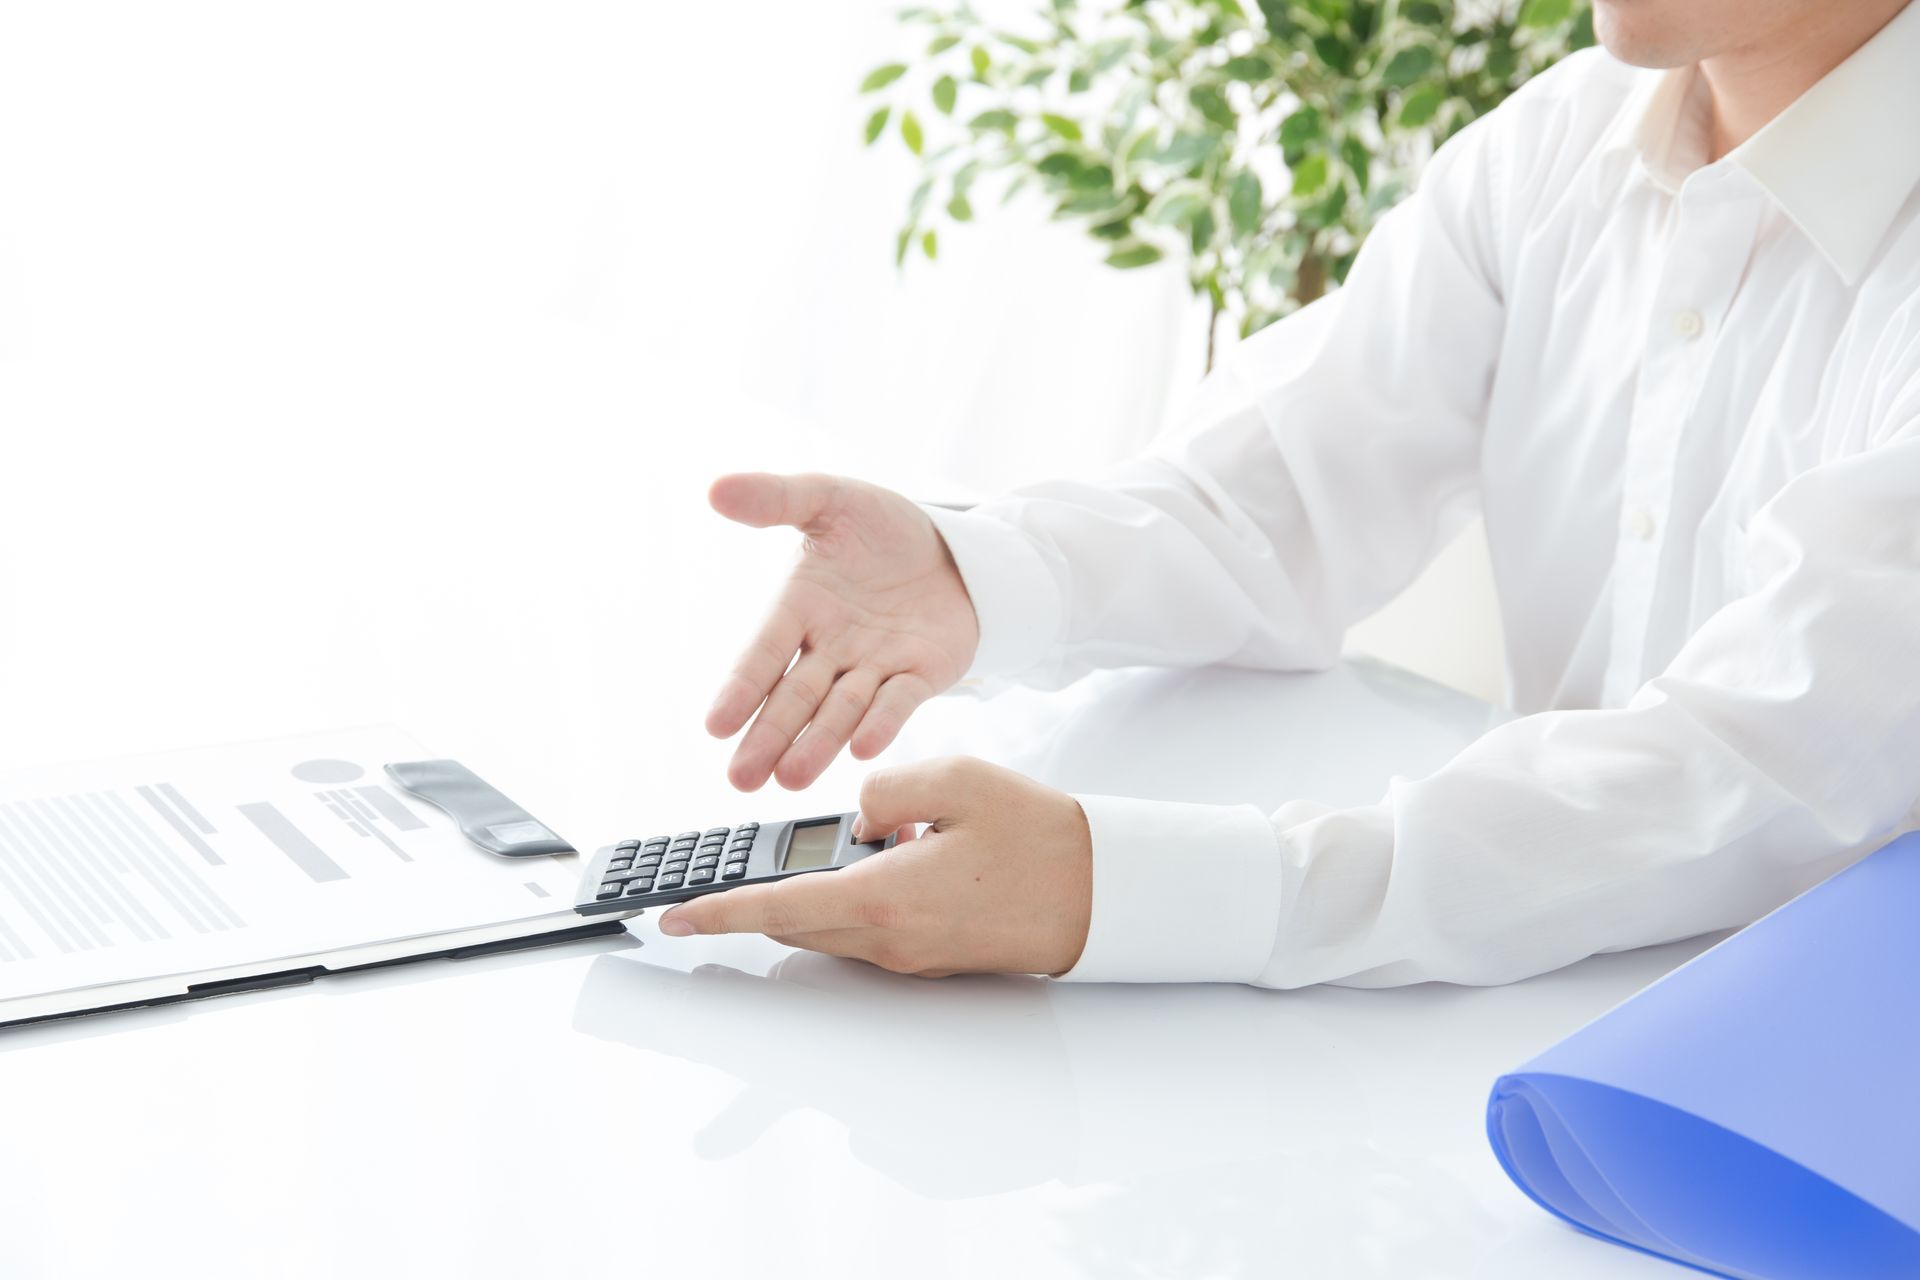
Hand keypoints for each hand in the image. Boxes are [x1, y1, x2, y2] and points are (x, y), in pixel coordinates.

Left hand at [658, 758, 1092, 977]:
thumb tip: (858, 816)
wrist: (1104, 895)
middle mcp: (889, 940)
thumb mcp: (957, 781)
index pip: (777, 908)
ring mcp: (911, 957)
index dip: (719, 913)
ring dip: (812, 894)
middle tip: (728, 874)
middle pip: (795, 922)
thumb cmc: (1040, 840)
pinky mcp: (931, 959)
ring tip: (827, 849)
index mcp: (883, 898)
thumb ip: (885, 788)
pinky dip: (851, 901)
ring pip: (830, 928)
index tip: (675, 917)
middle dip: (758, 898)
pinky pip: (867, 932)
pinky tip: (884, 859)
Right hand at [705, 472, 979, 791]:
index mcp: (799, 608)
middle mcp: (831, 647)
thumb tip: (715, 489)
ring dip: (817, 744)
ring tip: (791, 779)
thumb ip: (775, 498)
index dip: (741, 689)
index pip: (762, 655)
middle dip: (768, 738)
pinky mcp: (921, 673)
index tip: (715, 726)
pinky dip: (882, 724)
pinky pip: (899, 701)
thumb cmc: (881, 526)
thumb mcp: (828, 498)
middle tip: (741, 778)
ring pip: (841, 711)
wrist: (953, 543)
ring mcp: (875, 665)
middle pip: (794, 699)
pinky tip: (863, 749)